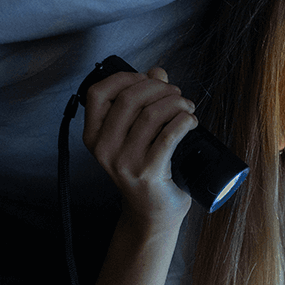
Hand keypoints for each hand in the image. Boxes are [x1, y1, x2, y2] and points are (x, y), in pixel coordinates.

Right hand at [82, 66, 197, 229]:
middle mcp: (104, 149)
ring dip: (176, 103)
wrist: (153, 213)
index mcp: (94, 136)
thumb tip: (157, 72)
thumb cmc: (146, 169)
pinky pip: (168, 135)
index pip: (98, 93)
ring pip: (152, 114)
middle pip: (129, 99)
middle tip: (177, 94)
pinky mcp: (149, 172)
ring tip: (187, 107)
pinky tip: (191, 122)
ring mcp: (125, 162)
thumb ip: (142, 102)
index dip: (126, 78)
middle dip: (159, 88)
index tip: (148, 79)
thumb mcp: (135, 136)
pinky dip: (184, 122)